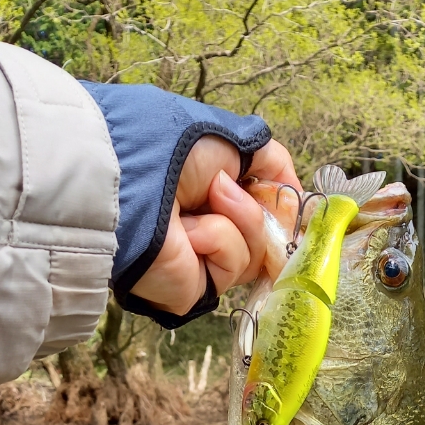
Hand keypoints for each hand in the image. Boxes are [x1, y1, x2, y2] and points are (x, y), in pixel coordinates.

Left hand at [130, 136, 301, 316]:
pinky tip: (188, 233)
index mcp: (212, 192)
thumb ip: (266, 158)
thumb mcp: (226, 137)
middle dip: (259, 208)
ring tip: (204, 202)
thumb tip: (291, 184)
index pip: (264, 205)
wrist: (132, 182)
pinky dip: (219, 241)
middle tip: (224, 190)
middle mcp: (208, 225)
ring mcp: (203, 259)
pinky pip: (235, 264)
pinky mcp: (198, 287)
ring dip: (240, 218)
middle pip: (268, 231)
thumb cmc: (167, 150)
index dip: (278, 200)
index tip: (280, 189)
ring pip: (259, 248)